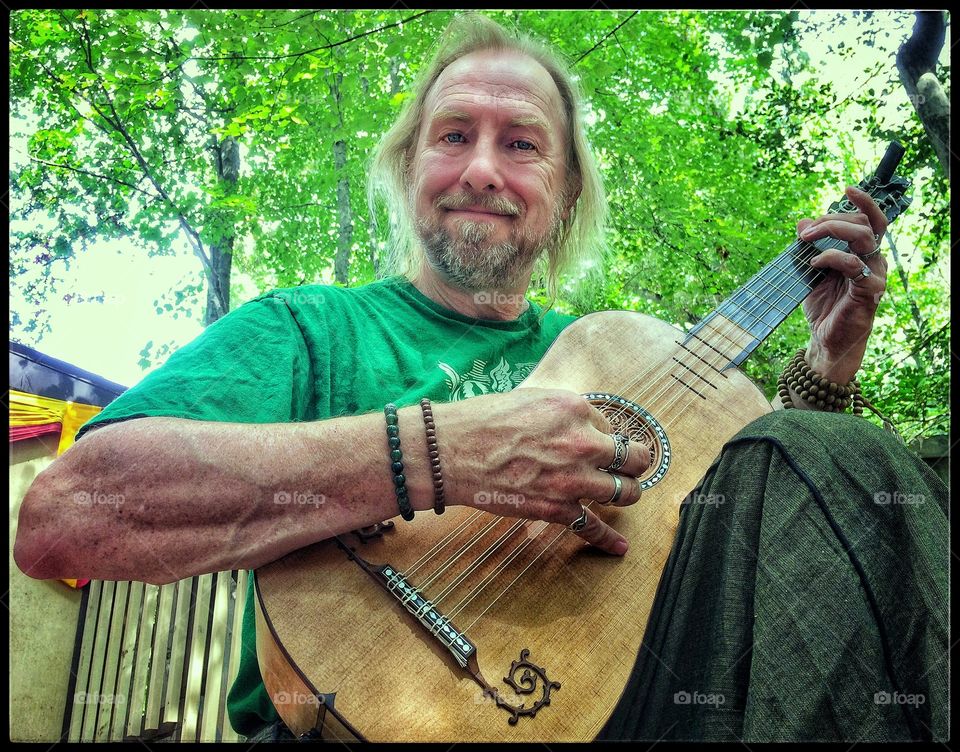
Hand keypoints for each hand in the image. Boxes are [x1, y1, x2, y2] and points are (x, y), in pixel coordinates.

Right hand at [430, 388, 649, 555]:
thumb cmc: (482, 421)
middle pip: (632, 458)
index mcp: (576, 409)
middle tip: (632, 467)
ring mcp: (573, 479)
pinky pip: (593, 527)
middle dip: (634, 463)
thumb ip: (562, 413)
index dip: (605, 437)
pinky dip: (609, 539)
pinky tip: (620, 545)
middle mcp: (583, 443)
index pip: (611, 427)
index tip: (603, 444)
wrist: (451, 452)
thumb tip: (579, 426)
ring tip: (625, 494)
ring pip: (624, 492)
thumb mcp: (531, 399)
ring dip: (627, 494)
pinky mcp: (557, 508)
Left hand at [797, 185, 888, 382]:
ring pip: (863, 237)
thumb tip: (801, 221)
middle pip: (864, 223)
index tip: (846, 188)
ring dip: (832, 231)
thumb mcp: (810, 272)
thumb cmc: (823, 307)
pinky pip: (854, 265)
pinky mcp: (868, 292)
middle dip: (832, 219)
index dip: (863, 202)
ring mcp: (874, 275)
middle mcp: (873, 261)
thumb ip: (808, 247)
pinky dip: (831, 258)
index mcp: (863, 254)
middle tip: (806, 230)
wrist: (825, 340)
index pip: (872, 221)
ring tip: (807, 239)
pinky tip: (814, 263)